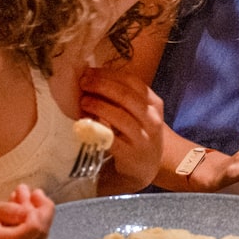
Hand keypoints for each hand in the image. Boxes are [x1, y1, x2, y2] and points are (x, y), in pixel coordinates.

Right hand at [0, 184, 54, 238]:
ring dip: (29, 218)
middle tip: (27, 192)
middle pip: (37, 235)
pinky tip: (12, 215)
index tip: (36, 193)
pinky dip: (21, 229)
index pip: (35, 230)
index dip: (42, 210)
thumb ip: (5, 211)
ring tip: (17, 198)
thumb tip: (30, 211)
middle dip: (38, 210)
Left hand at [79, 68, 165, 184]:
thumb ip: (123, 97)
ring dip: (99, 105)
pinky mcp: (131, 154)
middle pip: (127, 96)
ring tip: (83, 101)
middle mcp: (152, 119)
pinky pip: (112, 138)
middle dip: (102, 86)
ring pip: (120, 116)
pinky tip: (86, 122)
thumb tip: (92, 76)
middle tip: (83, 83)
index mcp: (154, 104)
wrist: (148, 166)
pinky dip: (98, 128)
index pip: (133, 82)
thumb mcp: (139, 113)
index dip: (109, 74)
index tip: (89, 71)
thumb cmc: (138, 134)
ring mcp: (143, 137)